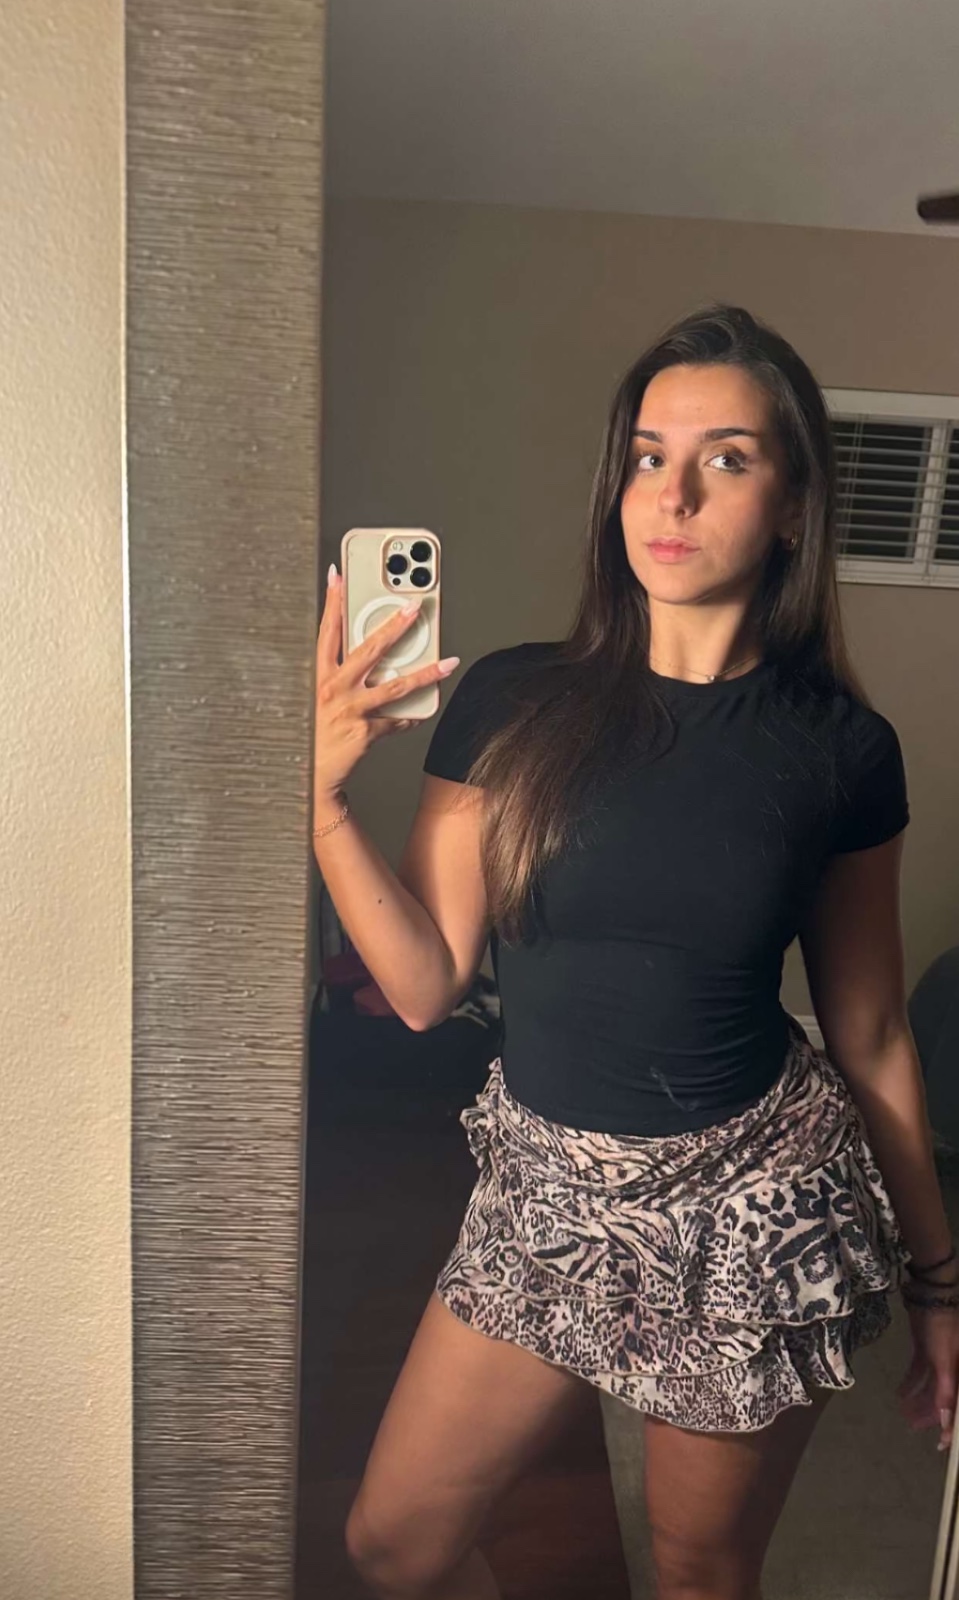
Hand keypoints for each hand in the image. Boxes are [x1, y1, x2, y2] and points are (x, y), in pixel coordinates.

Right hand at [313, 567, 458, 800]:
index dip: (331, 601)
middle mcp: (333, 689)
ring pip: (395, 685)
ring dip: (426, 673)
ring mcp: (350, 711)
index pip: (326, 631)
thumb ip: (342, 674)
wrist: (309, 776)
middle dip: (394, 625)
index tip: (337, 575)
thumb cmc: (315, 733)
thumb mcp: (321, 697)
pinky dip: (410, 716)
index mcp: (319, 676)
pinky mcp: (364, 732)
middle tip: (414, 607)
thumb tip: (375, 657)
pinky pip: (396, 720)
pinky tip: (418, 713)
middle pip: (368, 649)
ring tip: (447, 663)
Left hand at [897, 1300, 958, 1452]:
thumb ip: (946, 1391)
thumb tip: (945, 1421)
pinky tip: (900, 1393)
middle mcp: (954, 1371)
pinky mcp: (927, 1351)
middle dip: (929, 1413)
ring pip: (930, 1386)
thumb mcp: (945, 1361)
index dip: (950, 1426)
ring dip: (918, 1399)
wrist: (931, 1296)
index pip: (957, 1407)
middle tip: (913, 1426)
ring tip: (904, 1412)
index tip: (941, 1444)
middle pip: (943, 1398)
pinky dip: (911, 1382)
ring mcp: (940, 1360)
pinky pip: (920, 1372)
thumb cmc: (942, 1328)